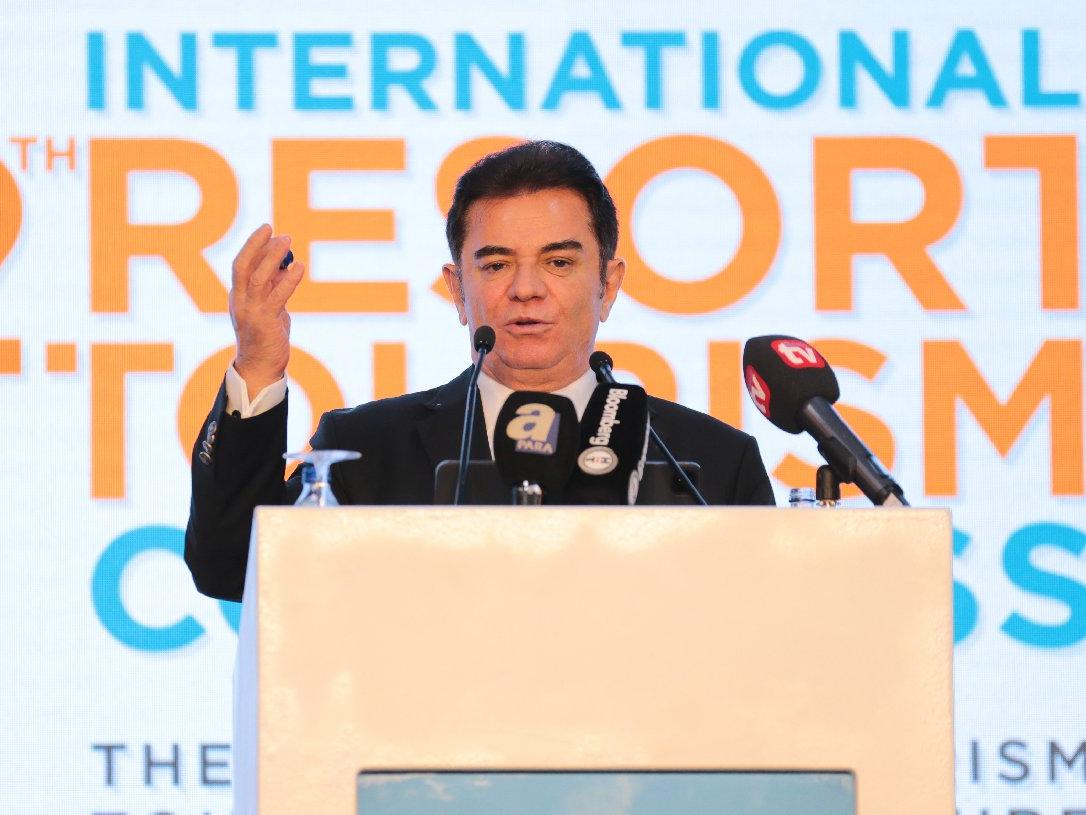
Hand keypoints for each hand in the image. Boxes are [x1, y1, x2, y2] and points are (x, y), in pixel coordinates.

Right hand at [229, 224, 304, 394]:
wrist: (260, 367)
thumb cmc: (266, 336)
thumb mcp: (270, 306)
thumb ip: (274, 287)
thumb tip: (285, 264)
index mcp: (238, 295)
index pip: (241, 264)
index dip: (252, 245)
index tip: (267, 230)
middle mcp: (240, 301)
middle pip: (243, 265)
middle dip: (256, 244)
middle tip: (274, 229)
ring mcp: (250, 311)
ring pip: (259, 277)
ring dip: (272, 256)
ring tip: (287, 241)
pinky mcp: (265, 322)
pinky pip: (277, 296)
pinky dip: (288, 280)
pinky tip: (299, 267)